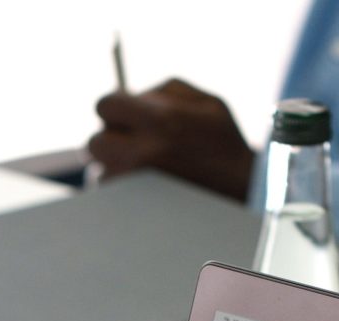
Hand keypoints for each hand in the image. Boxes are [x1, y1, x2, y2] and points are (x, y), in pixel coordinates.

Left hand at [88, 79, 255, 200]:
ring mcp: (136, 188)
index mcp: (160, 120)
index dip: (113, 109)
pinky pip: (111, 199)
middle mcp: (142, 154)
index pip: (106, 105)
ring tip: (148, 174)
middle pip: (93, 142)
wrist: (245, 198)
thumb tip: (133, 95)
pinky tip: (148, 192)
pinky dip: (122, 195)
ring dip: (117, 171)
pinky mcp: (135, 213)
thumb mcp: (208, 104)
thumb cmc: (226, 147)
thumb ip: (167, 90)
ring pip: (101, 174)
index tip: (123, 117)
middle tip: (130, 145)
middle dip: (109, 141)